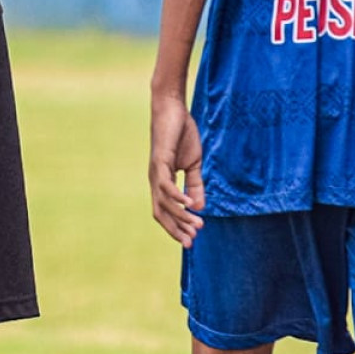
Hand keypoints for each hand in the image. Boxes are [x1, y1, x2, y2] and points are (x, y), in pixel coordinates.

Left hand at [149, 94, 205, 246]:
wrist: (172, 111)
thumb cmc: (182, 135)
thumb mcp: (193, 164)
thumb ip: (195, 185)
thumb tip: (198, 207)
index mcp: (162, 182)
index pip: (165, 211)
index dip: (176, 226)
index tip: (191, 241)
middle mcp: (155, 179)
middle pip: (161, 212)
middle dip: (175, 228)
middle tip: (191, 242)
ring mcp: (156, 171)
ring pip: (164, 201)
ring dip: (181, 215)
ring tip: (198, 225)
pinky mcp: (160, 160)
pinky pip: (166, 183)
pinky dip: (177, 196)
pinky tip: (189, 204)